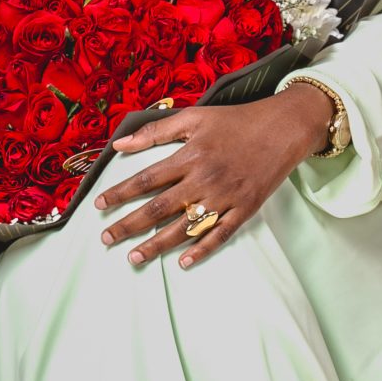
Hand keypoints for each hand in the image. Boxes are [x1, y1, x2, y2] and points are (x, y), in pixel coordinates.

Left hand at [92, 84, 335, 268]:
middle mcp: (204, 179)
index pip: (146, 179)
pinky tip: (182, 263)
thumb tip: (120, 144)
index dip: (119, 193)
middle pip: (159, 208)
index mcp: (189, 156)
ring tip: (133, 257)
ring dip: (157, 244)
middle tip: (106, 239)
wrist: (283, 128)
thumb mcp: (194, 117)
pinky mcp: (245, 209)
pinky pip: (220, 234)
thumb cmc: (235, 121)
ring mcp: (225, 197)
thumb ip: (155, 131)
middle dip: (129, 225)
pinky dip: (202, 250)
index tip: (98, 205)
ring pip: (185, 227)